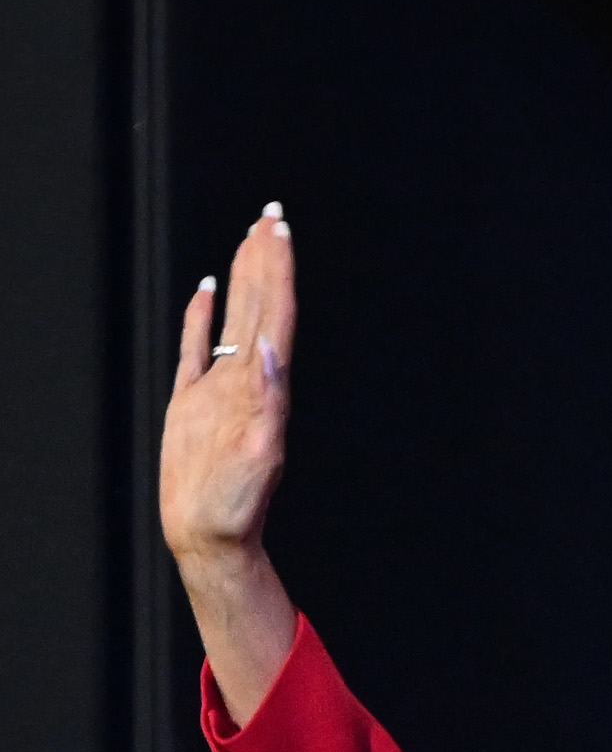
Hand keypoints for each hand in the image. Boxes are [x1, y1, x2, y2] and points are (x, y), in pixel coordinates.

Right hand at [160, 202, 297, 564]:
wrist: (209, 534)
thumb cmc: (235, 505)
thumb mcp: (257, 455)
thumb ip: (267, 403)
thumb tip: (270, 351)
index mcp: (264, 388)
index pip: (274, 316)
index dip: (278, 273)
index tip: (279, 232)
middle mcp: (247, 380)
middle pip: (260, 307)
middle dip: (266, 261)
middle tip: (271, 216)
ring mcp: (219, 388)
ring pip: (233, 318)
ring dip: (244, 279)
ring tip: (251, 239)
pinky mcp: (192, 401)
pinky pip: (196, 347)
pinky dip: (201, 315)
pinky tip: (205, 287)